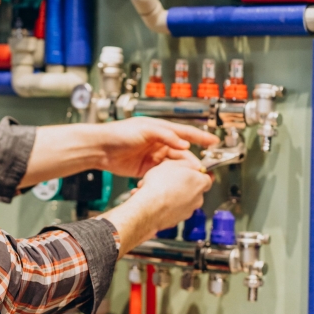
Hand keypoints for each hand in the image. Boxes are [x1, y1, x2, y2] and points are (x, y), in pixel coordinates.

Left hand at [97, 117, 217, 177]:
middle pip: (181, 153)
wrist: (100, 148)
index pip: (185, 133)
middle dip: (191, 162)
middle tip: (200, 170)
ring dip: (180, 172)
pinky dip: (167, 178)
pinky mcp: (146, 169)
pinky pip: (161, 174)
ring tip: (188, 179)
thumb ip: (165, 136)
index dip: (201, 138)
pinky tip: (171, 183)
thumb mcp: (145, 130)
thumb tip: (183, 144)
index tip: (214, 142)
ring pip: (173, 165)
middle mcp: (159, 143)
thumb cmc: (118, 133)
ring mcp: (153, 156)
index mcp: (160, 130)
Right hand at [105, 159, 212, 255]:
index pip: (208, 177)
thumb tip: (190, 164)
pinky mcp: (177, 220)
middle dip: (182, 184)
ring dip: (172, 194)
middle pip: (194, 189)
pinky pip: (173, 210)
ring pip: (182, 200)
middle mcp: (197, 199)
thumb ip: (185, 163)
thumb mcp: (172, 163)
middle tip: (170, 179)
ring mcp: (188, 211)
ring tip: (157, 189)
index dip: (199, 173)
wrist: (149, 207)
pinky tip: (155, 199)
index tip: (193, 171)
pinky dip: (166, 205)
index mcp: (200, 183)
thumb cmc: (160, 186)